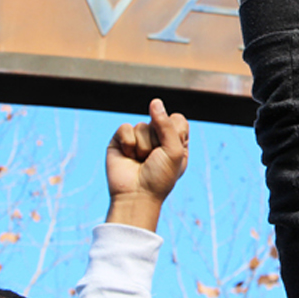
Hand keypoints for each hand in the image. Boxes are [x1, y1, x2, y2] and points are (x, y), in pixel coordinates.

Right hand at [106, 99, 189, 213]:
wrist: (136, 195)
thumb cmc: (159, 177)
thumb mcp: (173, 150)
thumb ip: (166, 124)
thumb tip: (155, 102)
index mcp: (175, 141)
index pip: (177, 119)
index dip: (174, 132)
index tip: (171, 151)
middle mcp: (157, 138)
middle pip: (159, 120)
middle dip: (157, 141)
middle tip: (154, 159)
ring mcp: (138, 138)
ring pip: (142, 125)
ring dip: (142, 147)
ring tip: (140, 161)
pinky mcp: (121, 139)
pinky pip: (126, 128)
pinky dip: (128, 144)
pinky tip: (129, 157)